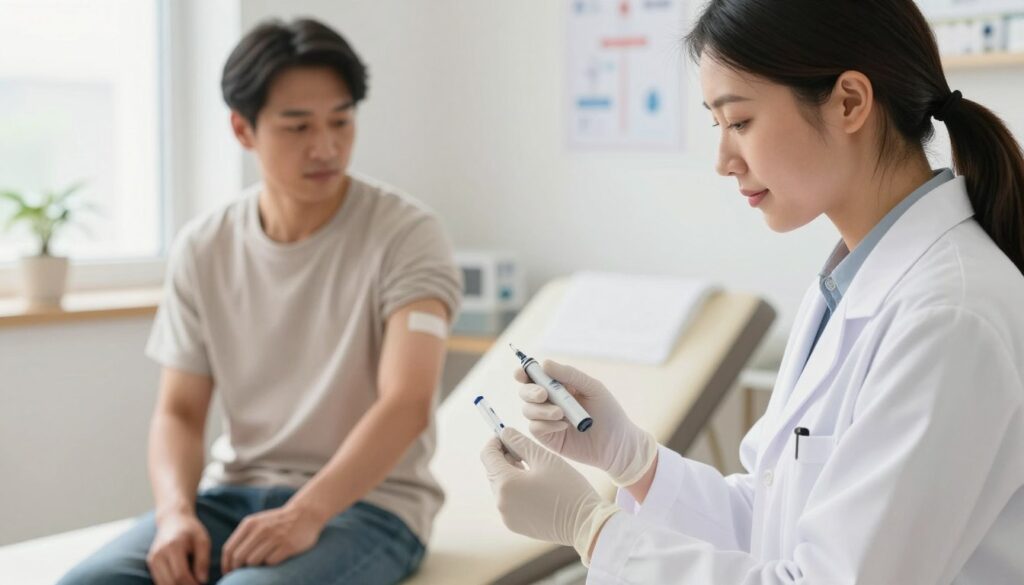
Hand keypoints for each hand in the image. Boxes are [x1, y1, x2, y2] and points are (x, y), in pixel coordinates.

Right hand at [147, 512, 210, 584]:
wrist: (173, 519)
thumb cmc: (191, 530)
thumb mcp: (203, 541)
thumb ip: (203, 561)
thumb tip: (202, 581)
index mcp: (173, 547)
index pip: (180, 575)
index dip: (192, 584)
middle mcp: (159, 554)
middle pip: (170, 582)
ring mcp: (152, 558)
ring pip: (163, 584)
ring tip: (190, 583)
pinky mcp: (150, 562)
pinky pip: (159, 580)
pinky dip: (170, 584)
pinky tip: (181, 581)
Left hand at [221, 503, 325, 572]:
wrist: (305, 513)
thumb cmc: (277, 522)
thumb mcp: (257, 523)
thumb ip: (243, 538)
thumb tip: (230, 562)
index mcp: (250, 524)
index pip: (229, 549)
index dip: (226, 565)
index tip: (229, 573)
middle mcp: (260, 529)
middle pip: (239, 558)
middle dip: (239, 569)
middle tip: (243, 573)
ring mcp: (275, 537)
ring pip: (253, 561)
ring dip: (256, 566)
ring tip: (263, 561)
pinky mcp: (288, 546)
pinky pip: (270, 562)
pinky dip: (270, 563)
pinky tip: (276, 557)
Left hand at [480, 427, 618, 562]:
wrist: (585, 523)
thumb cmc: (568, 488)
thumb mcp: (544, 458)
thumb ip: (520, 442)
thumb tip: (505, 433)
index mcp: (506, 483)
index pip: (487, 454)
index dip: (496, 441)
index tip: (509, 436)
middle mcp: (501, 502)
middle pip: (493, 471)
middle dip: (505, 457)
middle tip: (525, 451)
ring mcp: (507, 516)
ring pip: (501, 486)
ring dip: (511, 474)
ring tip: (534, 470)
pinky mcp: (515, 525)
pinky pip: (509, 501)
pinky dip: (517, 491)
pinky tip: (537, 488)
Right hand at [516, 360, 656, 485]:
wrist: (617, 444)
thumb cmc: (609, 413)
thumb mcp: (592, 388)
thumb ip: (570, 375)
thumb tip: (544, 363)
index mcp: (559, 386)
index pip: (535, 376)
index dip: (524, 373)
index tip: (521, 374)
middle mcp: (549, 402)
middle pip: (525, 392)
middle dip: (530, 391)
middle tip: (543, 395)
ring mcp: (547, 420)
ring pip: (527, 410)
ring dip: (541, 410)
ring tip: (561, 413)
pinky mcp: (548, 438)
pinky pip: (535, 428)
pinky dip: (546, 424)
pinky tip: (564, 426)